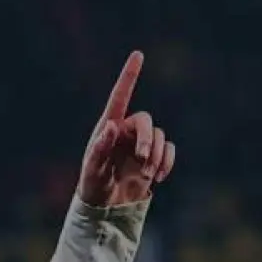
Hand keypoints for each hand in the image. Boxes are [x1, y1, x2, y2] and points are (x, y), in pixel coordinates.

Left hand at [77, 51, 175, 207]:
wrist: (106, 207)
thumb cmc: (93, 186)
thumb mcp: (92, 170)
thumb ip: (99, 149)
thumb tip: (111, 126)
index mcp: (108, 127)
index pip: (120, 97)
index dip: (129, 76)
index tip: (138, 54)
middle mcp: (127, 131)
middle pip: (146, 120)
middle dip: (148, 138)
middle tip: (143, 158)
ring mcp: (142, 144)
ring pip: (160, 136)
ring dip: (157, 154)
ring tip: (147, 175)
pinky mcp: (154, 158)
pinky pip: (169, 150)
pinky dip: (168, 162)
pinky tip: (160, 177)